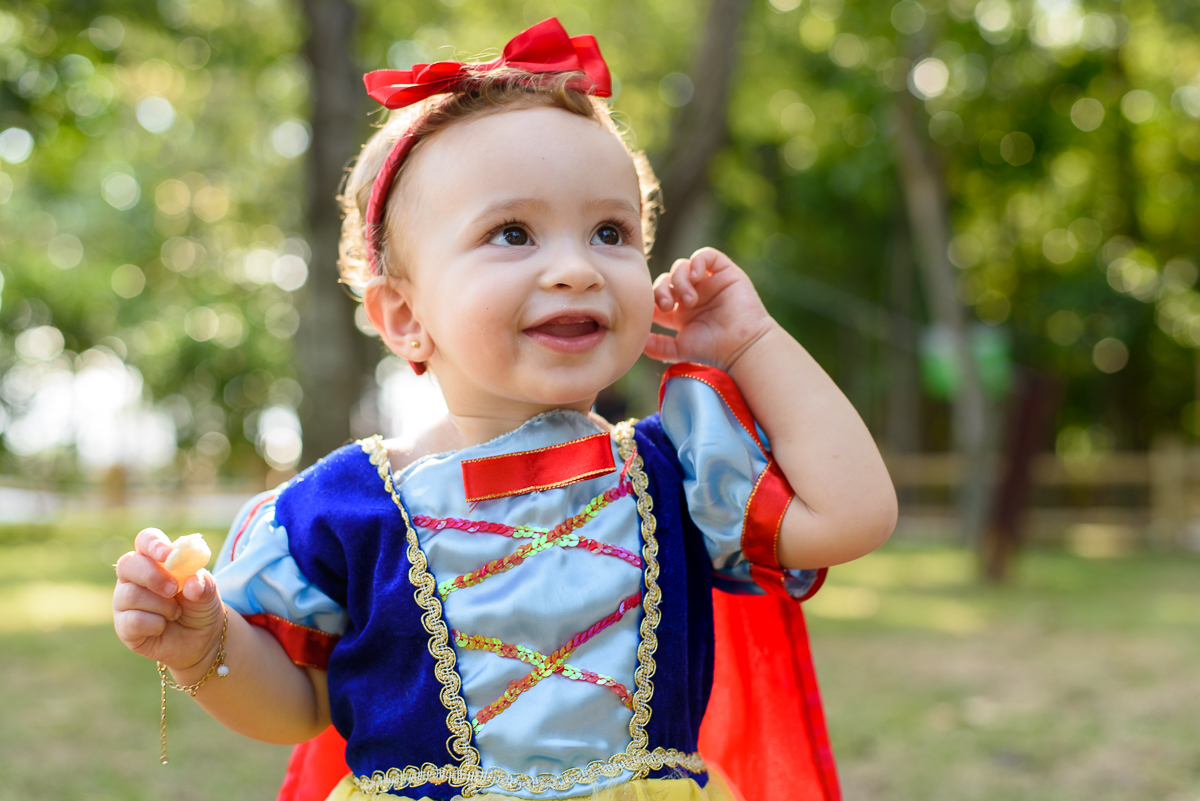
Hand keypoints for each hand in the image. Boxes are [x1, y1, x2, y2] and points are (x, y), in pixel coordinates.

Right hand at [113, 528, 224, 679]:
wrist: (201, 638)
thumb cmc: (199, 604)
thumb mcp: (208, 591)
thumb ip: (203, 584)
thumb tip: (192, 584)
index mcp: (154, 560)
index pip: (145, 540)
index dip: (153, 544)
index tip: (167, 554)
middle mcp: (133, 578)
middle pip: (127, 564)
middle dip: (152, 576)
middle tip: (173, 589)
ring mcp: (124, 602)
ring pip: (130, 594)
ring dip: (161, 605)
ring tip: (176, 612)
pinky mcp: (123, 626)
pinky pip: (133, 620)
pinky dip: (155, 624)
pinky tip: (163, 626)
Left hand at [644, 248, 774, 370]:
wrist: (741, 347)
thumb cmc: (713, 352)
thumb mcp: (677, 350)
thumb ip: (656, 346)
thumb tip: (636, 342)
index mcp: (680, 313)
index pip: (657, 295)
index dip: (651, 299)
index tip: (653, 312)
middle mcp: (693, 295)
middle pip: (666, 280)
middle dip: (661, 290)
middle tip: (668, 305)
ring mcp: (708, 283)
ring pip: (682, 266)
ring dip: (679, 280)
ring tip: (689, 300)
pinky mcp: (725, 272)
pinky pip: (706, 255)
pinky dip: (697, 261)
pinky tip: (696, 276)